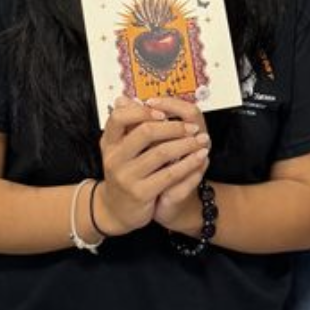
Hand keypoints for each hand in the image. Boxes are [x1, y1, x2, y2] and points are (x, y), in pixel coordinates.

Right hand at [96, 97, 209, 235]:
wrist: (116, 210)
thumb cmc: (124, 172)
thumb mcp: (120, 148)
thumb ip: (127, 124)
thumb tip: (125, 98)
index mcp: (108, 143)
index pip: (119, 117)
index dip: (142, 111)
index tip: (162, 113)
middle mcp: (114, 158)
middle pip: (145, 132)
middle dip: (173, 127)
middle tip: (192, 127)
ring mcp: (126, 177)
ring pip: (161, 153)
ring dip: (186, 144)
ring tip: (201, 140)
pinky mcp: (140, 193)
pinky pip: (169, 175)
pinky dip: (188, 164)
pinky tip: (199, 158)